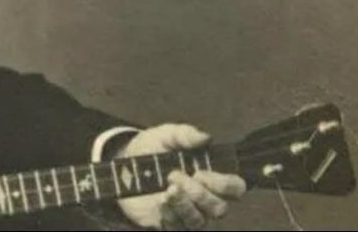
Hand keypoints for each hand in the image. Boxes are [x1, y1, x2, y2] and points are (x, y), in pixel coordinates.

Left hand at [113, 124, 246, 229]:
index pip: (235, 188)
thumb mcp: (165, 136)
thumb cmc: (151, 149)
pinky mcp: (169, 224)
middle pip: (219, 208)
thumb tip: (205, 138)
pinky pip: (178, 227)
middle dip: (199, 193)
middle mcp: (203, 199)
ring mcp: (187, 213)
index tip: (200, 172)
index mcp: (209, 176)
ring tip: (167, 189)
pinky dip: (170, 214)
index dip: (224, 184)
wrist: (121, 164)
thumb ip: (184, 134)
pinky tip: (160, 201)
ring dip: (184, 204)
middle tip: (174, 175)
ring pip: (200, 221)